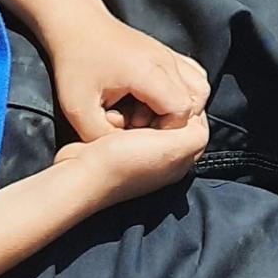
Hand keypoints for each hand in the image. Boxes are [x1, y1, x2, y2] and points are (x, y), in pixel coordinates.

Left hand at [51, 17, 208, 143]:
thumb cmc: (76, 66)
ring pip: (200, 85)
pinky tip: (154, 100)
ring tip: (149, 114)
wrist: (79, 27)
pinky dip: (183, 92)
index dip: (165, 130)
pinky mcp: (167, 53)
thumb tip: (123, 149)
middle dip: (174, 120)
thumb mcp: (77, 109)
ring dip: (181, 105)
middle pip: (198, 98)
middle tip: (142, 125)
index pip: (182, 108)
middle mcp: (167, 61)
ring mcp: (170, 54)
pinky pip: (192, 75)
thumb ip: (101, 136)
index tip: (138, 132)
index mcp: (149, 72)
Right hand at [56, 111, 208, 205]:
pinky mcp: (116, 147)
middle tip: (147, 109)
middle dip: (162, 107)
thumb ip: (196, 136)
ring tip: (130, 113)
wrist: (79, 175)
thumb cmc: (125, 162)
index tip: (171, 102)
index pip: (195, 124)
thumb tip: (197, 122)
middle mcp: (160, 160)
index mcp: (178, 162)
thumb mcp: (172, 150)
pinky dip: (123, 115)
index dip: (185, 108)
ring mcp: (137, 154)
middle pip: (172, 119)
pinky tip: (116, 116)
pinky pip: (127, 121)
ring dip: (140, 109)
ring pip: (149, 117)